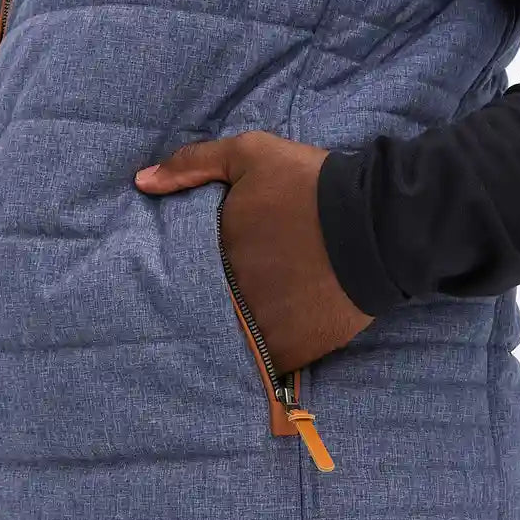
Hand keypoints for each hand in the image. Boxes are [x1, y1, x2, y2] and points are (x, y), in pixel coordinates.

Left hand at [135, 131, 372, 372]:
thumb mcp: (251, 156)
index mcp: (215, 254)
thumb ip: (194, 164)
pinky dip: (271, 352)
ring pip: (236, 340)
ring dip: (240, 332)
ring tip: (255, 319)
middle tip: (231, 296)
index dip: (190, 274)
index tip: (199, 272)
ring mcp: (262, 329)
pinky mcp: (295, 352)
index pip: (184, 274)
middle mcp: (231, 298)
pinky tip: (278, 335)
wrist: (378, 224)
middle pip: (210, 309)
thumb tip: (142, 182)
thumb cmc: (310, 185)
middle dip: (215, 304)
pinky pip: (269, 363)